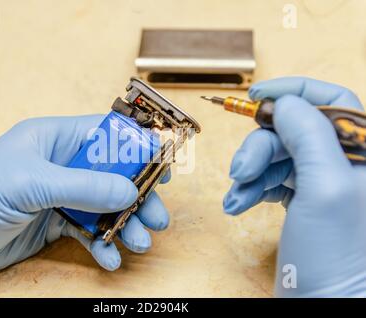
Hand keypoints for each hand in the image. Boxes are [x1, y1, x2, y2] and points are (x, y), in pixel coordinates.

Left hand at [0, 115, 169, 285]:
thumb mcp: (30, 184)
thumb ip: (83, 186)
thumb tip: (129, 191)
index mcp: (53, 139)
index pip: (105, 134)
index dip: (136, 146)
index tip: (162, 165)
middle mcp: (60, 165)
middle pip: (112, 174)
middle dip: (137, 195)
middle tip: (159, 216)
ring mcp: (58, 195)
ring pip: (104, 205)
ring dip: (125, 223)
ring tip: (141, 242)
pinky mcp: (54, 223)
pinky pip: (87, 231)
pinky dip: (101, 244)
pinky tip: (111, 257)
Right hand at [223, 77, 365, 296]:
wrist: (327, 304)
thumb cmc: (337, 255)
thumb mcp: (325, 187)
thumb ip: (308, 134)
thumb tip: (285, 102)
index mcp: (361, 151)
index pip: (331, 100)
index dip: (292, 92)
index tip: (255, 96)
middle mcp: (342, 163)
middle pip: (292, 131)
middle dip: (259, 147)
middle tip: (240, 169)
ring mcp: (320, 182)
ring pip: (276, 156)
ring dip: (250, 172)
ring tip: (237, 195)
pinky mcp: (300, 200)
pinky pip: (270, 178)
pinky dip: (251, 187)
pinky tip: (240, 202)